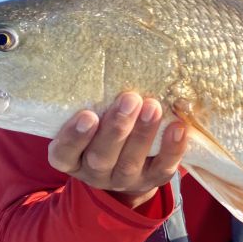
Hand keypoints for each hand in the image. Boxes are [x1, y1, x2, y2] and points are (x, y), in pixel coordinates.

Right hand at [47, 92, 188, 208]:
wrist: (124, 163)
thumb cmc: (100, 130)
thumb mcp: (90, 119)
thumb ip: (92, 103)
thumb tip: (110, 60)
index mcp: (71, 158)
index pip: (64, 153)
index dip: (74, 137)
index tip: (87, 115)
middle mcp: (94, 172)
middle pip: (101, 157)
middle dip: (116, 129)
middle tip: (130, 99)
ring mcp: (123, 180)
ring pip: (130, 163)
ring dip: (143, 134)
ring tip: (153, 107)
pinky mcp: (151, 180)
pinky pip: (162, 169)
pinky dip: (171, 149)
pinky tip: (178, 127)